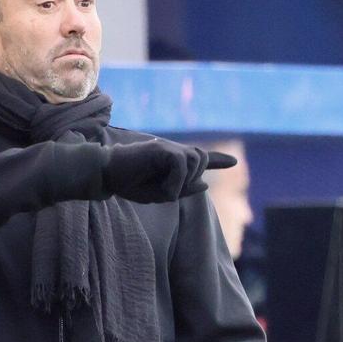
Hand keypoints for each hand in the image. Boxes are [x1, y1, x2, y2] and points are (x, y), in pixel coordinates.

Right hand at [102, 139, 238, 203]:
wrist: (109, 174)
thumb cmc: (130, 184)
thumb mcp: (160, 194)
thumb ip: (183, 190)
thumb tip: (205, 184)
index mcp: (174, 161)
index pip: (201, 158)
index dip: (218, 160)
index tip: (234, 161)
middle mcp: (173, 150)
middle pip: (201, 159)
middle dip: (192, 179)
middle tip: (170, 192)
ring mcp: (167, 147)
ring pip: (194, 161)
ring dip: (183, 182)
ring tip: (164, 190)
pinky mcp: (161, 148)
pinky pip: (181, 164)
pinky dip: (175, 181)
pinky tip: (163, 189)